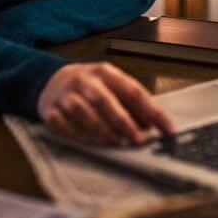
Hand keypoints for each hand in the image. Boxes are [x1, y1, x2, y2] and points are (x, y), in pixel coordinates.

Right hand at [38, 62, 174, 145]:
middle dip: (123, 122)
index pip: (132, 90)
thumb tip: (151, 125)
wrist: (52, 81)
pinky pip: (65, 126)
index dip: (151, 110)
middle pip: (104, 100)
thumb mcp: (112, 86)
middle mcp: (84, 81)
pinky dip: (80, 136)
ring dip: (102, 131)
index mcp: (105, 73)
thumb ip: (132, 104)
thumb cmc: (89, 86)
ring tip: (117, 143)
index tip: (166, 127)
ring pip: (83, 113)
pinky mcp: (51, 111)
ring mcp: (65, 96)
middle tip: (137, 139)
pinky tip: (93, 144)